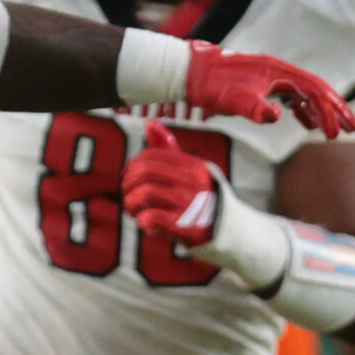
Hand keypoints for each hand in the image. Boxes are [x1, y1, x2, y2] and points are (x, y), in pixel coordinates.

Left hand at [121, 122, 232, 248]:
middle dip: (128, 185)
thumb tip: (150, 123)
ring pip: (144, 193)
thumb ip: (169, 150)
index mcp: (192, 165)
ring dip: (131, 204)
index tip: (130, 179)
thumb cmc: (200, 199)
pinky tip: (148, 224)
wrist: (226, 230)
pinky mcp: (184, 226)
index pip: (150, 156)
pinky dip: (143, 221)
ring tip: (135, 211)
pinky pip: (151, 218)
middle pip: (143, 173)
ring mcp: (189, 203)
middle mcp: (192, 181)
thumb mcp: (189, 171)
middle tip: (130, 197)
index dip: (132, 167)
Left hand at [184, 43, 354, 137]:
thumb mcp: (233, 100)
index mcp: (279, 73)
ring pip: (305, 94)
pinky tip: (306, 123)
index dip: (328, 112)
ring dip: (321, 111)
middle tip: (354, 128)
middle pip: (317, 90)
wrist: (190, 72)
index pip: (314, 92)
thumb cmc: (211, 86)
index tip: (336, 132)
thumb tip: (279, 115)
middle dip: (336, 110)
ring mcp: (272, 77)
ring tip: (333, 131)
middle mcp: (280, 72)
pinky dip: (302, 110)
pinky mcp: (263, 84)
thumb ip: (256, 108)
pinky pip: (291, 96)